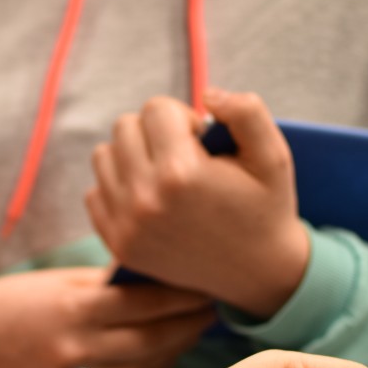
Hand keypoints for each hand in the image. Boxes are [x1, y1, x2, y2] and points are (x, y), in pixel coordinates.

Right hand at [0, 267, 215, 367]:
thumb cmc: (12, 302)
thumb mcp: (57, 282)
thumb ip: (105, 285)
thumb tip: (156, 277)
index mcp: (72, 308)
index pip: (145, 303)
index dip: (182, 297)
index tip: (206, 288)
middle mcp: (74, 348)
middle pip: (152, 340)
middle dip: (188, 324)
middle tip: (210, 309)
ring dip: (173, 349)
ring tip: (190, 330)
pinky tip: (157, 355)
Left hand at [85, 88, 310, 318]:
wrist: (256, 273)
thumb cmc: (265, 207)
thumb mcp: (273, 155)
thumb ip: (246, 111)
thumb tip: (207, 94)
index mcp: (180, 173)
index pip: (156, 108)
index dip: (183, 118)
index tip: (201, 142)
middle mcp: (145, 199)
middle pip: (124, 127)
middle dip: (154, 132)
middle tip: (183, 156)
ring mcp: (126, 225)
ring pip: (104, 156)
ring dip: (132, 156)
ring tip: (164, 174)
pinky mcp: (116, 243)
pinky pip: (94, 192)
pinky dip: (119, 188)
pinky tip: (150, 198)